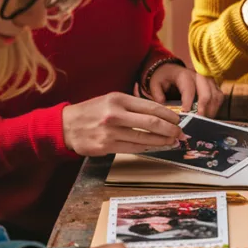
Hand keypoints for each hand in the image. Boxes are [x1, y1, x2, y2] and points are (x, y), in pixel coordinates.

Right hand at [62, 92, 184, 156]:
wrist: (66, 126)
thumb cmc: (92, 111)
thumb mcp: (111, 100)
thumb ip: (133, 106)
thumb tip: (160, 115)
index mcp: (119, 99)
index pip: (151, 107)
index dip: (169, 115)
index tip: (179, 120)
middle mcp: (115, 115)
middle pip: (152, 123)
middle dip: (171, 130)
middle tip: (181, 134)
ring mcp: (111, 132)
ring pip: (144, 138)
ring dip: (162, 141)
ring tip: (172, 142)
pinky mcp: (106, 146)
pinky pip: (133, 148)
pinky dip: (148, 148)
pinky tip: (156, 147)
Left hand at [146, 63, 223, 117]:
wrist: (171, 70)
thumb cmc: (164, 77)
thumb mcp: (155, 83)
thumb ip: (157, 94)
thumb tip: (163, 105)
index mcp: (184, 74)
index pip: (189, 89)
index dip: (188, 102)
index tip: (185, 113)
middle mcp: (198, 76)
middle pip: (207, 92)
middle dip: (204, 108)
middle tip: (198, 120)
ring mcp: (207, 80)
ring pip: (216, 95)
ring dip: (212, 109)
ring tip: (204, 120)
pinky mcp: (213, 85)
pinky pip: (219, 96)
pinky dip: (216, 107)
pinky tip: (209, 115)